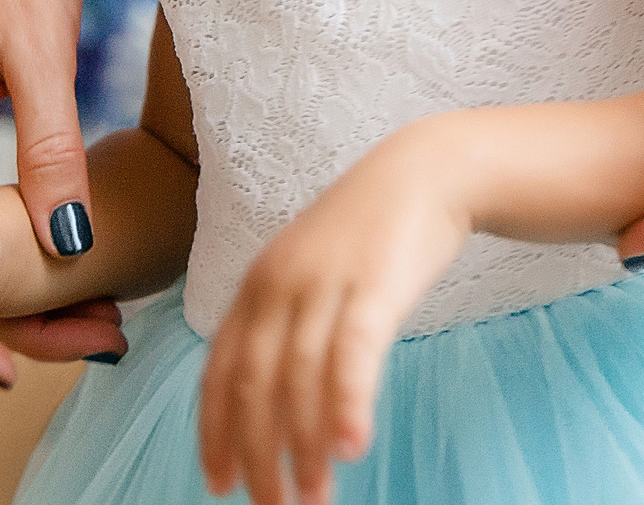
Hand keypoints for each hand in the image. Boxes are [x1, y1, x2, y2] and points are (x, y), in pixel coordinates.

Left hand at [197, 134, 470, 504]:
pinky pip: (352, 356)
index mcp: (256, 286)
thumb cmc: (370, 232)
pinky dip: (346, 406)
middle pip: (253, 386)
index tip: (221, 485)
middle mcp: (279, 286)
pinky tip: (349, 448)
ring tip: (315, 497)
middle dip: (259, 456)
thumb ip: (283, 320)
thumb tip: (268, 395)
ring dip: (303, 449)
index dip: (215, 434)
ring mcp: (325, 284)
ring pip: (300, 381)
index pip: (218, 373)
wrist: (427, 172)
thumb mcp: (309, 269)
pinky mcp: (374, 285)